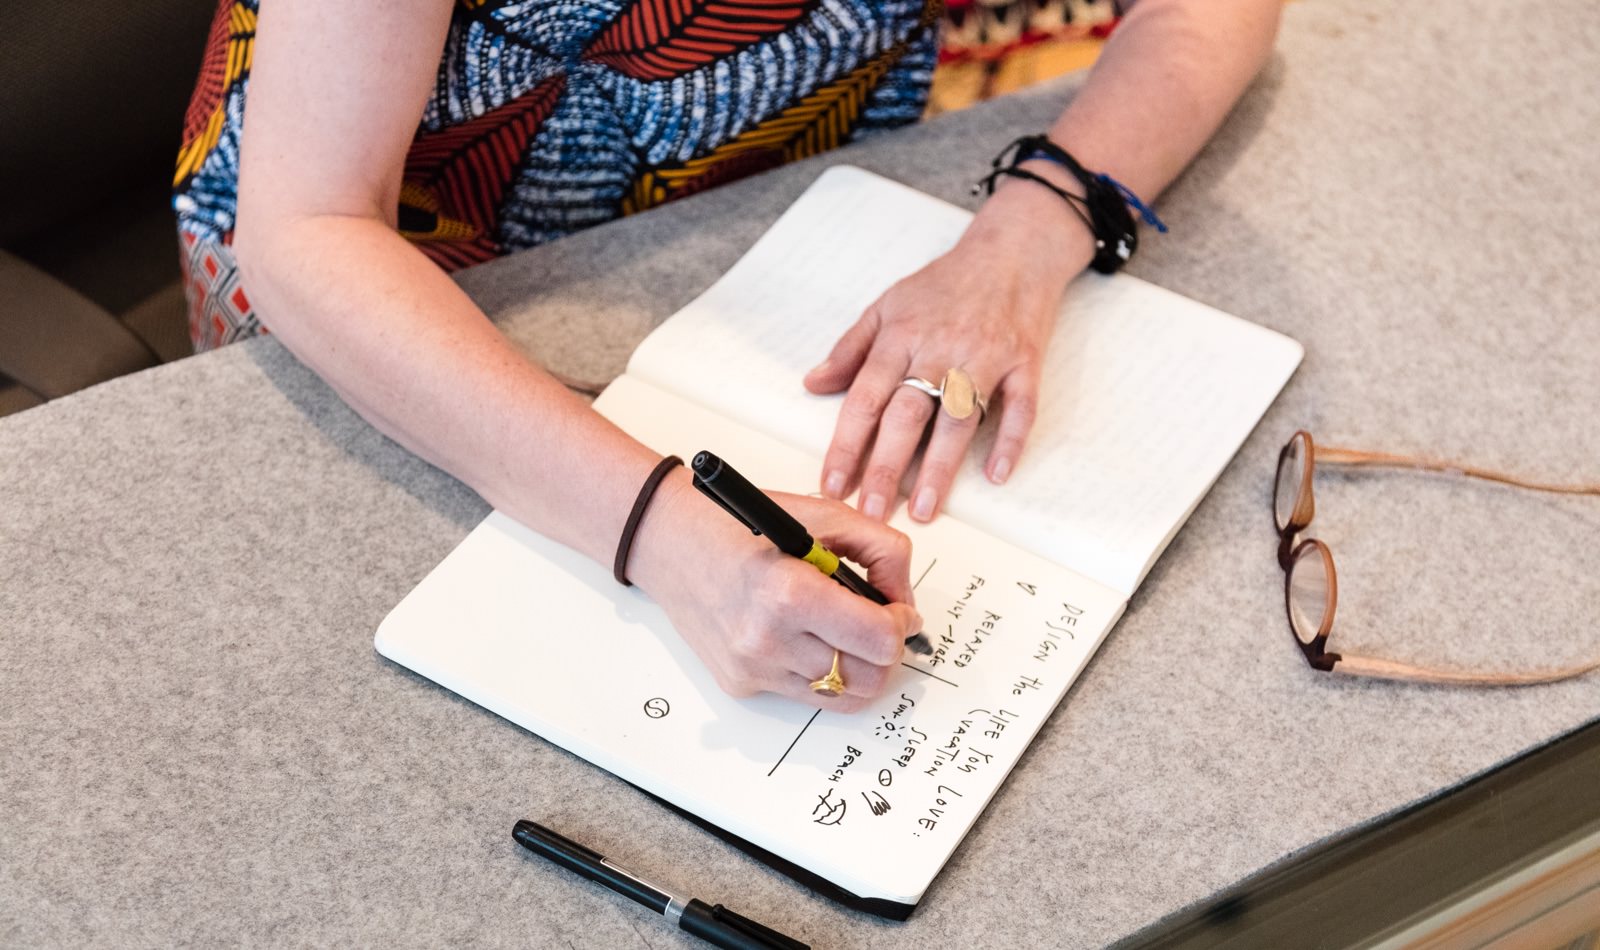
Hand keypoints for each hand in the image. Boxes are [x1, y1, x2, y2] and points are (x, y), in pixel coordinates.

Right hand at [629, 472, 922, 710]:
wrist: (668, 542)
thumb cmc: (738, 524)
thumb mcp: (822, 515)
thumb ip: (882, 550)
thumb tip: (904, 600)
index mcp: (789, 593)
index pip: (879, 640)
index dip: (901, 624)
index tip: (897, 609)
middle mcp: (767, 640)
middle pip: (868, 680)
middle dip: (887, 653)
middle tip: (880, 624)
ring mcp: (752, 669)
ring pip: (841, 696)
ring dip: (856, 666)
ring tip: (846, 632)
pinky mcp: (740, 685)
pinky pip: (804, 695)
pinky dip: (819, 672)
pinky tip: (806, 637)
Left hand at [804, 178, 1093, 521]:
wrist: (1012, 250)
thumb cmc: (947, 282)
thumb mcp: (888, 305)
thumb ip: (851, 348)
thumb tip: (814, 383)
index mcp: (901, 337)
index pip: (865, 398)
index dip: (847, 444)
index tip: (833, 483)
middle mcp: (940, 350)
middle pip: (908, 415)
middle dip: (886, 467)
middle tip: (873, 511)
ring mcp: (984, 357)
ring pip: (958, 419)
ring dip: (940, 467)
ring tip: (925, 509)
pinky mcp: (1023, 362)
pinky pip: (1020, 407)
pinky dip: (1011, 440)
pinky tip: (996, 474)